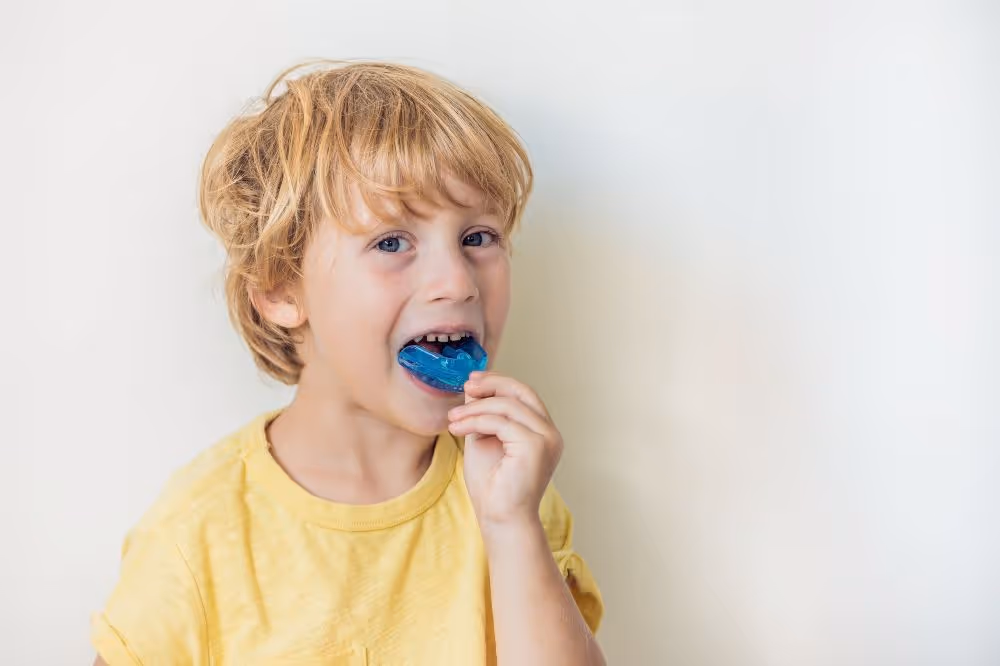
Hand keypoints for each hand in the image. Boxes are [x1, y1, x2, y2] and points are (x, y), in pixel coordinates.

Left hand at [448, 372, 563, 532]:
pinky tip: (457, 430)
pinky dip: (475, 421)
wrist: (500, 520)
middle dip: (492, 384)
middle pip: (522, 391)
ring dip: (474, 408)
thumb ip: (482, 414)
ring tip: (452, 419)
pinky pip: (501, 422)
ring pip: (508, 405)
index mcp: (542, 432)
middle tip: (466, 386)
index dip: (499, 382)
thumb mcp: (483, 440)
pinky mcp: (535, 446)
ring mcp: (546, 438)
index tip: (473, 380)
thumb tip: (473, 387)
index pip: (523, 394)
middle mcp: (550, 433)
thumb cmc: (492, 487)